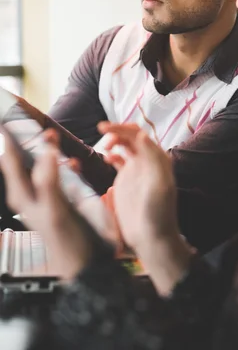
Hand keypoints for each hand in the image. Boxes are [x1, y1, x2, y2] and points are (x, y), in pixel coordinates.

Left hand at [0, 129, 92, 279]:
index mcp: (23, 194)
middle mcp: (32, 193)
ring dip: (47, 150)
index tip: (7, 115)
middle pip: (23, 159)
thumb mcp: (55, 210)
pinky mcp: (65, 199)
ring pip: (43, 165)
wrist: (88, 265)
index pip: (9, 158)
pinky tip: (74, 162)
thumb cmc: (67, 242)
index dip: (7, 137)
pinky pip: (62, 176)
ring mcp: (49, 195)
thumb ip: (50, 180)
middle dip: (26, 139)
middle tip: (29, 120)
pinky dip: (66, 165)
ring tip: (53, 135)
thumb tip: (48, 150)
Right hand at [98, 122, 191, 294]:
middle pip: (131, 136)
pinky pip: (119, 160)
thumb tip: (141, 134)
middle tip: (101, 131)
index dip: (122, 128)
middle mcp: (147, 161)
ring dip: (114, 140)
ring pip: (125, 145)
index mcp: (157, 158)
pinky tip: (106, 157)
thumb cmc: (158, 213)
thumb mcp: (159, 185)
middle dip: (117, 130)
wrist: (151, 237)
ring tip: (105, 147)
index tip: (104, 128)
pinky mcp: (126, 180)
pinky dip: (111, 154)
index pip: (138, 135)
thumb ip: (152, 158)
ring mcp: (137, 169)